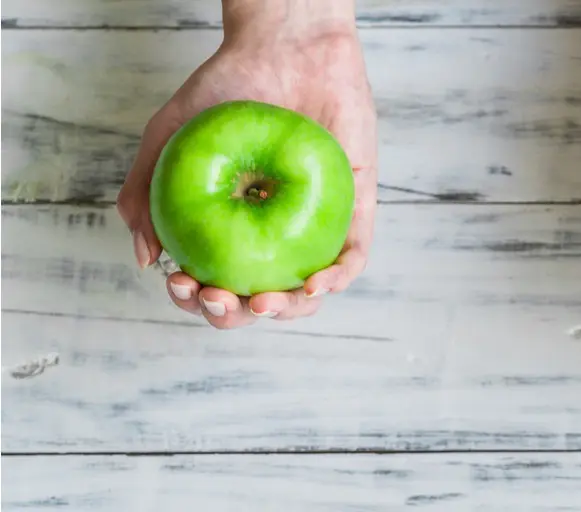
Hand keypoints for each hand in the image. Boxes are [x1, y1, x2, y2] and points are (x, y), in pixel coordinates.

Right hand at [116, 1, 376, 328]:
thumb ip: (145, 193)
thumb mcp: (168, 139)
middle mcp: (276, 236)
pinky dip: (337, 279)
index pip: (215, 284)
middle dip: (235, 315)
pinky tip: (316, 284)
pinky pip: (353, 256)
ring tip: (263, 302)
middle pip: (259, 301)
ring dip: (287, 310)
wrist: (284, 47)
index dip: (197, 300)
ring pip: (308, 292)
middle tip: (219, 299)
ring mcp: (316, 227)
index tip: (182, 284)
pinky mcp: (357, 209)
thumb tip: (146, 259)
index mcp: (233, 230)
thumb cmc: (227, 90)